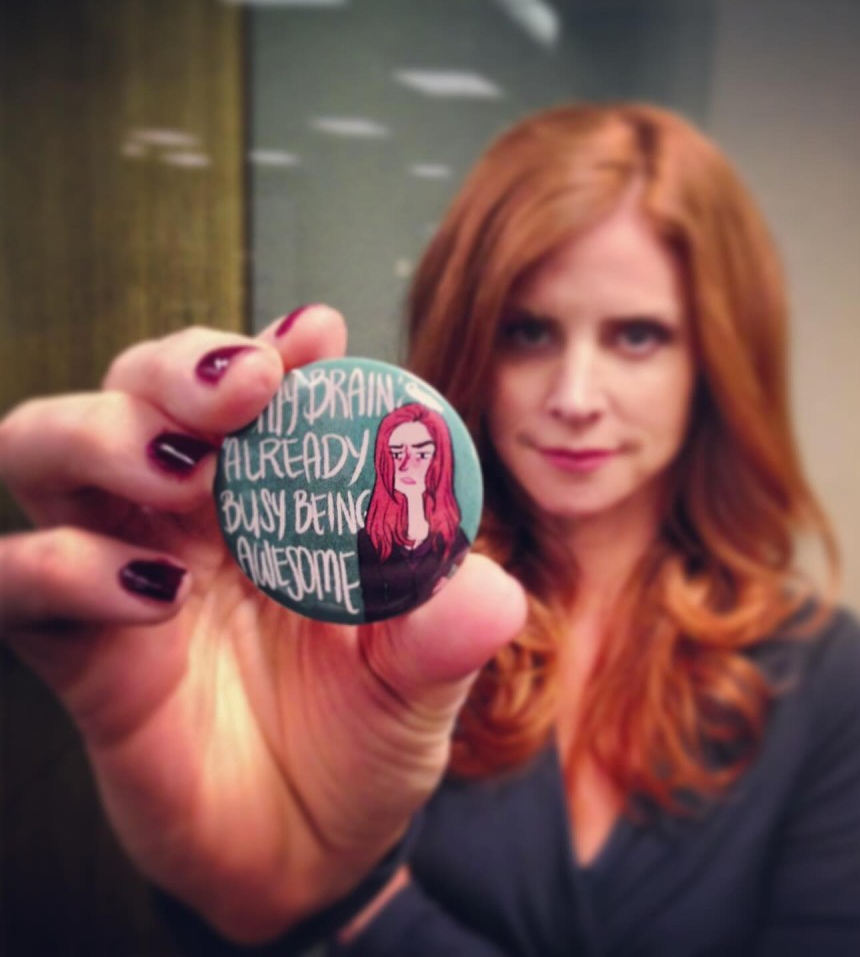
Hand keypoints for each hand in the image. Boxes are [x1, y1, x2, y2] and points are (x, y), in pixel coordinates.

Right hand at [0, 306, 525, 943]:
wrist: (307, 852)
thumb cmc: (366, 742)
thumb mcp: (421, 686)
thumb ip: (444, 637)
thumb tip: (486, 593)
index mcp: (277, 505)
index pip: (257, 396)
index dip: (276, 351)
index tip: (317, 335)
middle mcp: (192, 520)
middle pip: (139, 391)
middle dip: (181, 367)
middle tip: (245, 382)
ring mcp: (123, 574)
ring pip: (50, 452)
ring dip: (104, 433)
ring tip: (178, 461)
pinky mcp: (78, 653)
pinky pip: (26, 583)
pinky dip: (69, 566)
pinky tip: (153, 590)